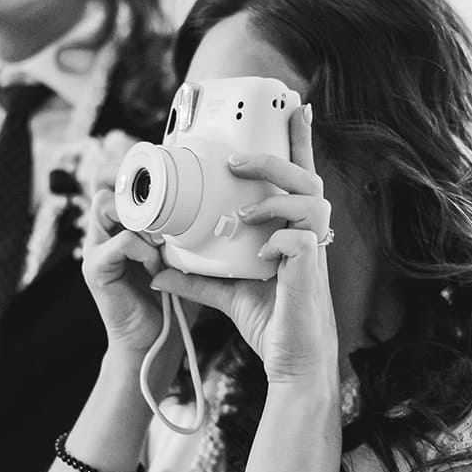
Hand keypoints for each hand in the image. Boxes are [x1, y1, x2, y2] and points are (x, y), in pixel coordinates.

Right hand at [82, 187, 169, 355]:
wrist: (153, 342)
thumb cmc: (168, 303)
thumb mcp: (179, 260)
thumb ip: (180, 235)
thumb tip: (204, 209)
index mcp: (117, 231)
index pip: (116, 188)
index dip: (138, 188)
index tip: (169, 203)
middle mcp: (101, 237)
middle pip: (106, 191)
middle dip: (138, 202)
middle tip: (163, 226)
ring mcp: (94, 251)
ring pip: (106, 206)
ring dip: (140, 222)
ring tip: (159, 245)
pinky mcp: (95, 269)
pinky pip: (121, 242)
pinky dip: (143, 251)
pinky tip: (154, 268)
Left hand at [150, 105, 337, 382]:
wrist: (291, 364)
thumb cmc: (272, 323)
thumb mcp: (228, 293)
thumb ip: (198, 277)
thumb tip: (158, 269)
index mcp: (294, 230)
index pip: (298, 176)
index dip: (298, 140)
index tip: (295, 107)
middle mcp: (308, 235)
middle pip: (307, 176)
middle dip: (274, 158)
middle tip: (236, 159)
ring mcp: (313, 253)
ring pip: (310, 200)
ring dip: (272, 198)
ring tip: (243, 212)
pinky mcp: (310, 275)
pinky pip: (300, 241)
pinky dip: (278, 239)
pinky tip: (262, 252)